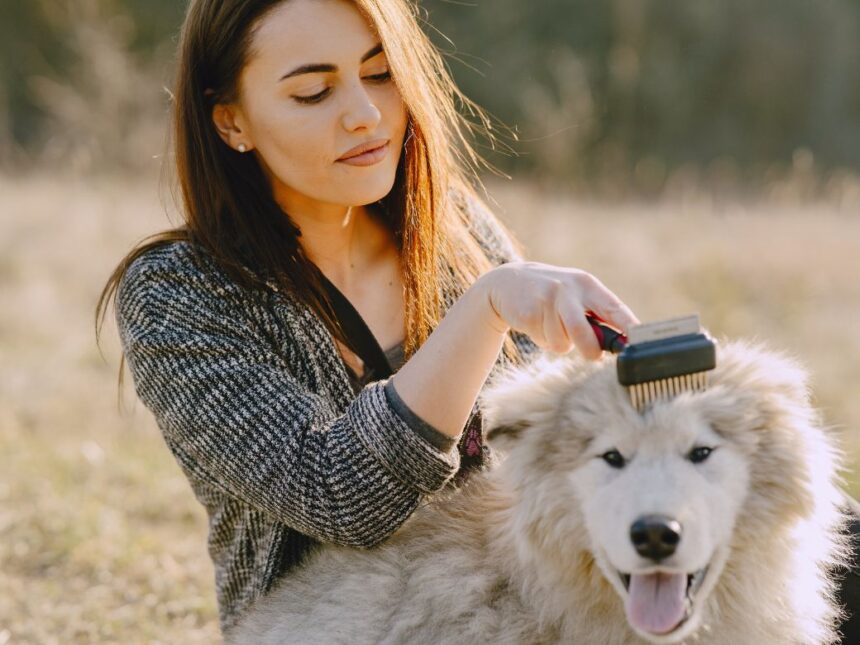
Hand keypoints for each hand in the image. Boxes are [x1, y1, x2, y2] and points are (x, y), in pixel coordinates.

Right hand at [476, 261, 638, 359]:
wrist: (508, 282)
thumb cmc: (552, 296)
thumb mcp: (576, 297)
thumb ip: (596, 317)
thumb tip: (620, 344)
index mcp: (587, 285)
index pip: (614, 308)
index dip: (628, 327)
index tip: (640, 343)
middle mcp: (568, 288)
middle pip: (583, 331)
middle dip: (589, 349)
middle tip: (591, 355)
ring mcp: (546, 299)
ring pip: (563, 343)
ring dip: (560, 343)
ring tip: (551, 326)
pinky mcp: (528, 312)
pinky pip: (544, 341)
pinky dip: (543, 340)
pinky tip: (536, 323)